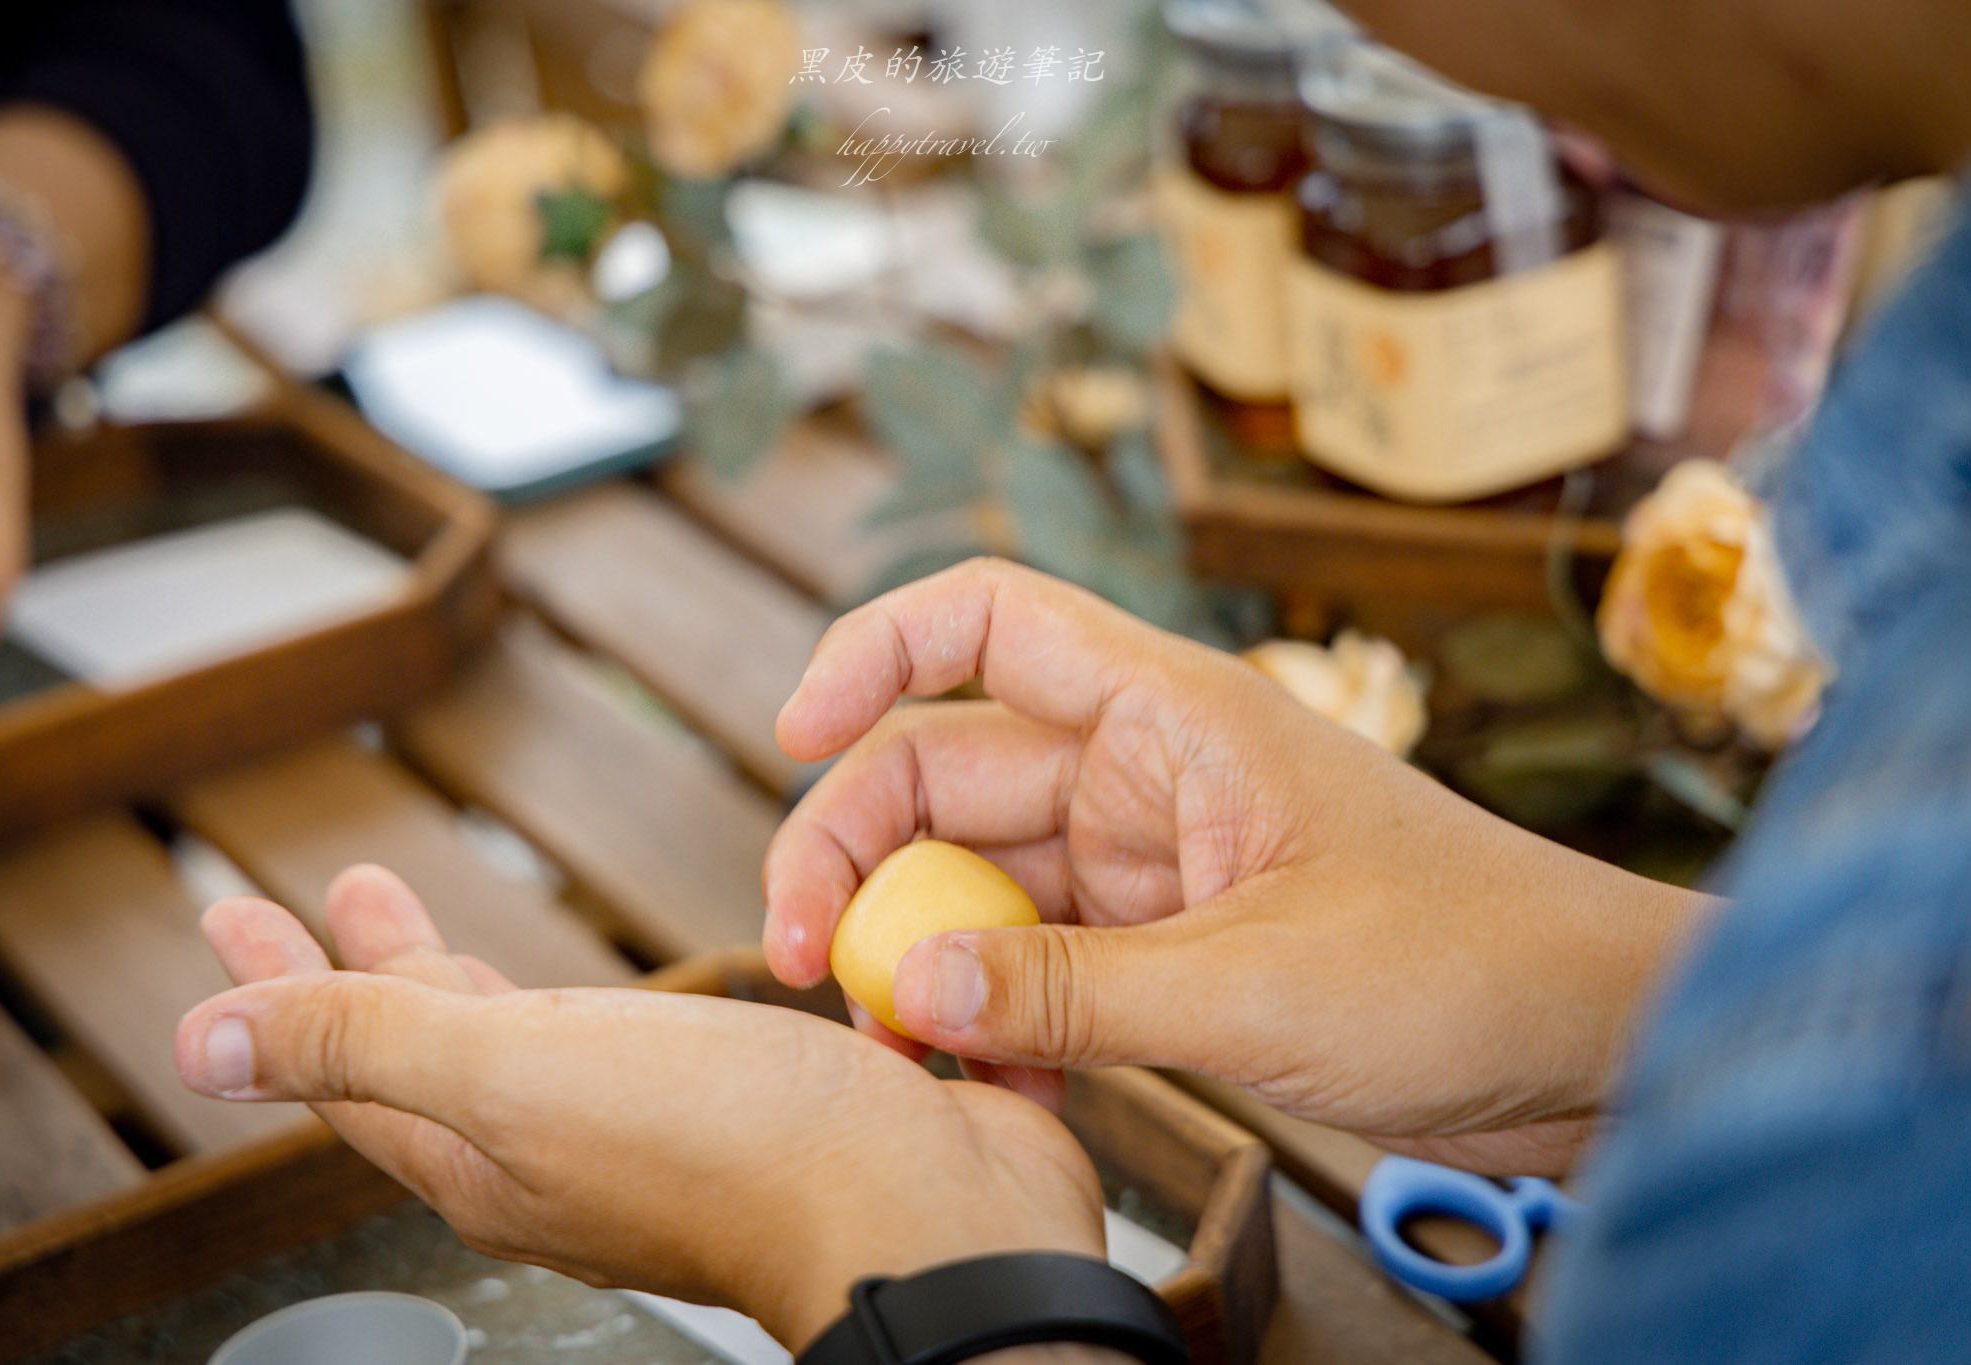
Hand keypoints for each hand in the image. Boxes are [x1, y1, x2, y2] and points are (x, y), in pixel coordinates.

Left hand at [174, 865, 1104, 1347]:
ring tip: (464, 933)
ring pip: (544, 1041)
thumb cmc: (744, 1155)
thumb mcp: (522, 1080)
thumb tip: (202, 1042)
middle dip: (379, 966)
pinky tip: (650, 972)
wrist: (933, 1216)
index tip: (235, 910)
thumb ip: (368, 1046)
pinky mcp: (747, 1101)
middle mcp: (564, 1146)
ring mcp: (659, 1128)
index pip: (348, 1061)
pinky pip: (657, 1037)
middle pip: (437, 1046)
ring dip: (489, 978)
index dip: (283, 984)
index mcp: (490, 1147)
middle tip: (343, 894)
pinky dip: (618, 994)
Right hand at [764, 560, 1711, 1174]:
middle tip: (812, 971)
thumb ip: (1073, 992)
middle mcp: (1142, 772)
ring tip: (907, 1057)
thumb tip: (908, 988)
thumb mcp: (1255, 983)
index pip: (986, 620)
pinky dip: (1002, 1022)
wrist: (1588, 1042)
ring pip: (980, 887)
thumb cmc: (1469, 964)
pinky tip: (1003, 1094)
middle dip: (859, 862)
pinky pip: (1039, 969)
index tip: (792, 736)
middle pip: (943, 774)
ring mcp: (1148, 863)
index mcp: (1171, 715)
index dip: (871, 652)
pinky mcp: (1166, 948)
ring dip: (926, 964)